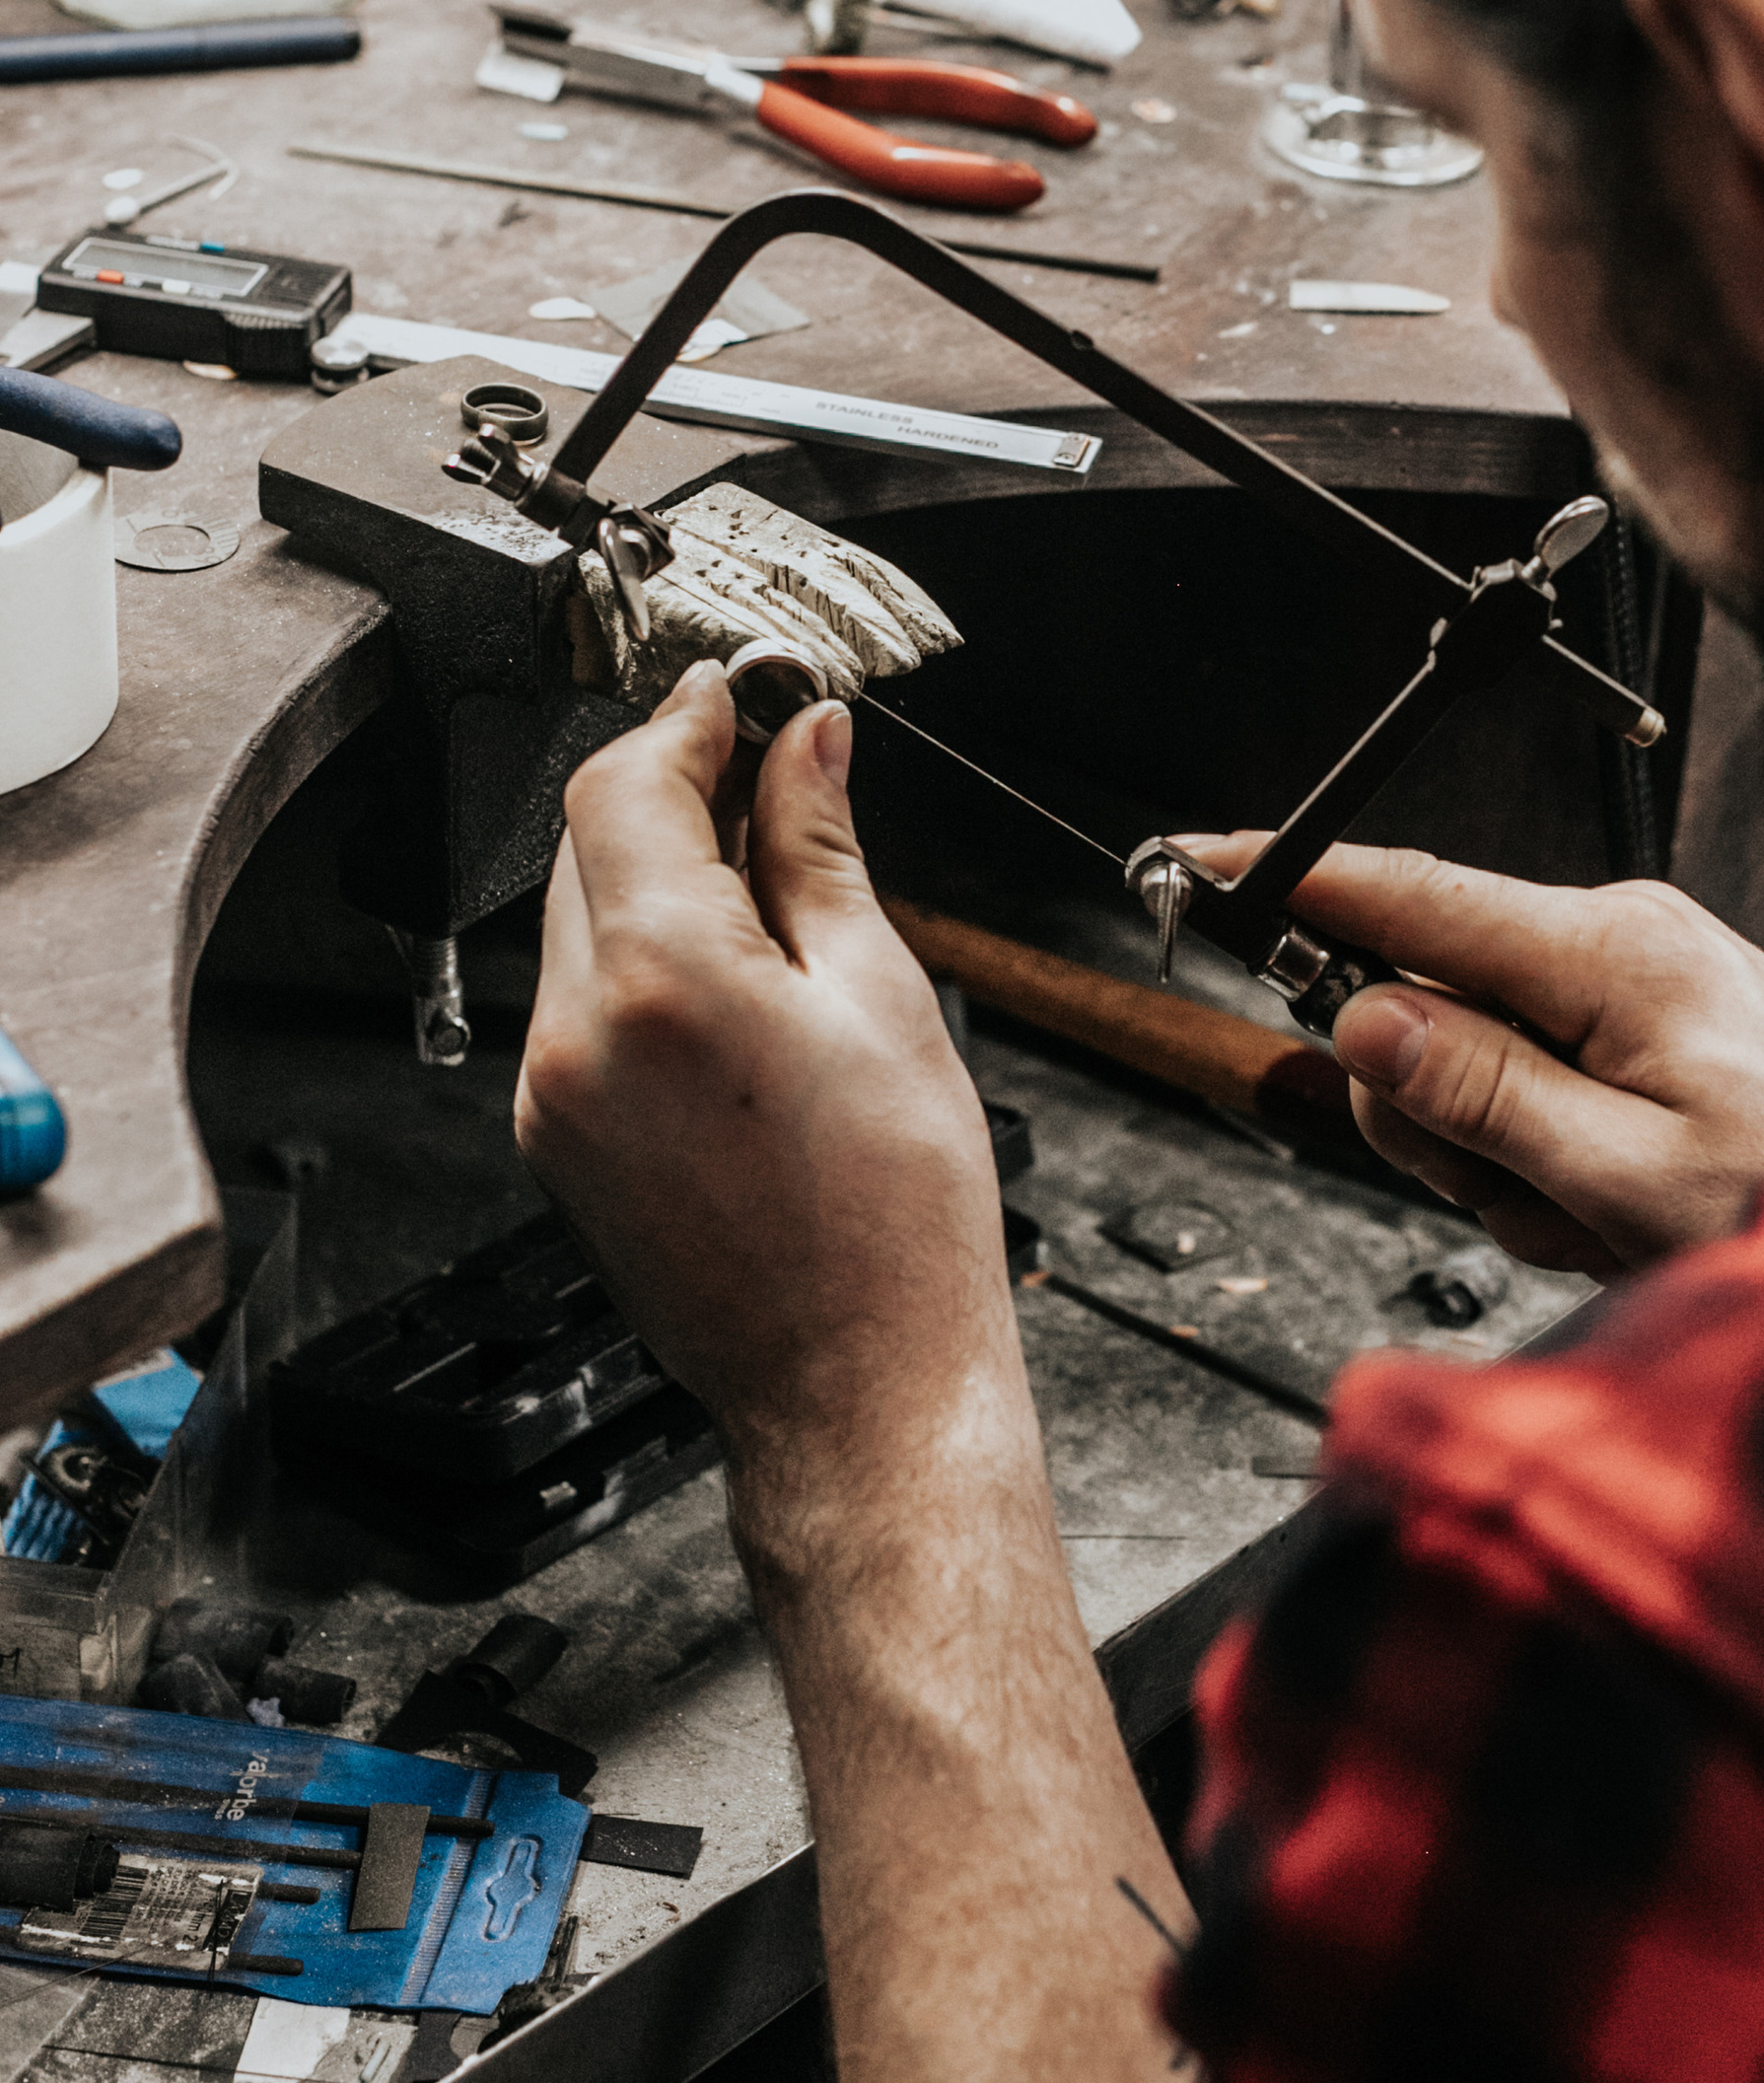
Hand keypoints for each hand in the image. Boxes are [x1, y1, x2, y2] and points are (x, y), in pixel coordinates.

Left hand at [517, 663, 1021, 1551]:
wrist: (853, 1386)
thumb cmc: (895, 1220)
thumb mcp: (880, 996)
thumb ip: (819, 851)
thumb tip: (806, 742)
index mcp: (662, 977)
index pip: (624, 785)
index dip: (684, 721)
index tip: (735, 696)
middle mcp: (576, 1032)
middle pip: (588, 843)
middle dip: (671, 791)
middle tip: (769, 770)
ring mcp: (550, 1094)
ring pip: (578, 920)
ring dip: (654, 875)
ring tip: (770, 888)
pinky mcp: (552, 1140)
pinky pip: (579, 1005)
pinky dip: (639, 960)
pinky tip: (731, 981)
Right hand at [1171, 837, 1763, 1277]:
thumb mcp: (1623, 1175)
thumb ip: (1482, 1097)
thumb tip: (1366, 1026)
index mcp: (1610, 954)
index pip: (1412, 897)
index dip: (1296, 882)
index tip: (1204, 863)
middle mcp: (1616, 940)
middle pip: (1426, 1006)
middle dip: (1441, 1122)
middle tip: (1519, 1193)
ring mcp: (1632, 975)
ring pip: (1471, 1062)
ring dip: (1504, 1161)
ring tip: (1590, 1212)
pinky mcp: (1642, 1018)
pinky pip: (1531, 1082)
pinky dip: (1548, 1161)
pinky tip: (1611, 1203)